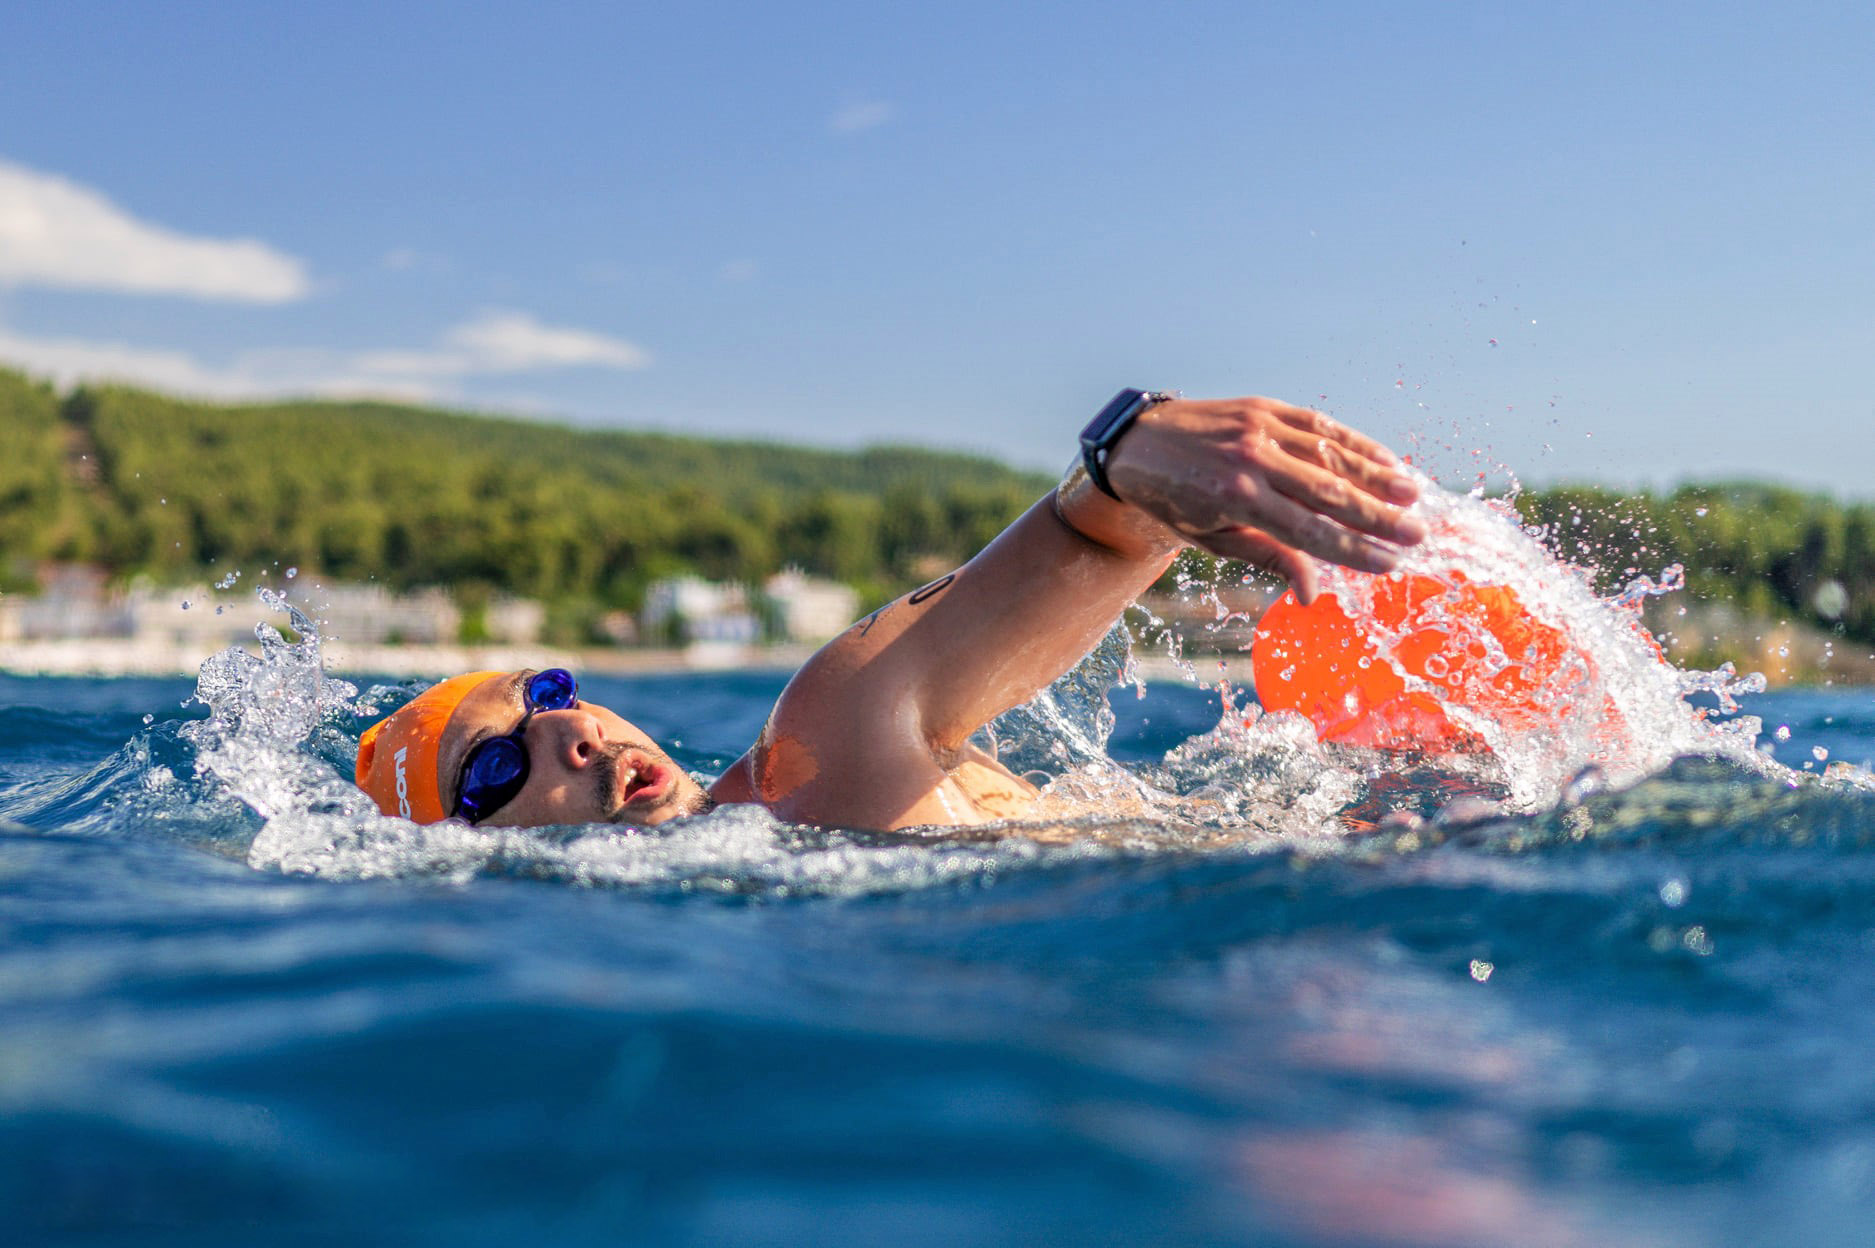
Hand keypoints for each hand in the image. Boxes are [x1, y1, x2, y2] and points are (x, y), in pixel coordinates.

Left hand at [1105, 396, 1425, 602]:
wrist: (1137, 445)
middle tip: (1418, 535)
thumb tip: (1312, 594)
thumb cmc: (1175, 502)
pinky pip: (1318, 425)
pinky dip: (1354, 442)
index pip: (1310, 531)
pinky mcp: (1263, 407)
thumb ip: (1268, 557)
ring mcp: (1259, 429)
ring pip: (1330, 455)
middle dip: (1378, 517)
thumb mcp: (1213, 539)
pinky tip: (1385, 458)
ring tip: (1413, 497)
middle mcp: (1252, 461)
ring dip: (1376, 476)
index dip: (1354, 549)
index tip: (1390, 562)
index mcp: (1237, 501)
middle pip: (1329, 492)